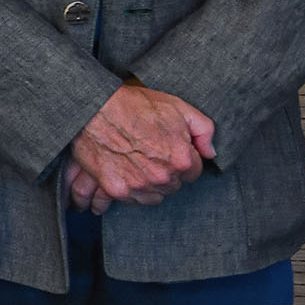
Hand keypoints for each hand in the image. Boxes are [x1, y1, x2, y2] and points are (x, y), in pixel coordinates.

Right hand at [68, 83, 214, 207]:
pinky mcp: (117, 189)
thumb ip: (204, 130)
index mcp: (182, 159)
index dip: (182, 159)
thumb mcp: (178, 107)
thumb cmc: (134, 105)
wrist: (93, 107)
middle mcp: (163, 177)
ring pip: (154, 197)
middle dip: (166, 173)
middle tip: (151, 154)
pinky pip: (132, 200)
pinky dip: (130, 190)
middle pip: (174, 186)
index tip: (169, 150)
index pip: (193, 172)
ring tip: (138, 164)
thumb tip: (210, 152)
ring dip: (150, 185)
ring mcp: (139, 185)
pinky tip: (126, 174)